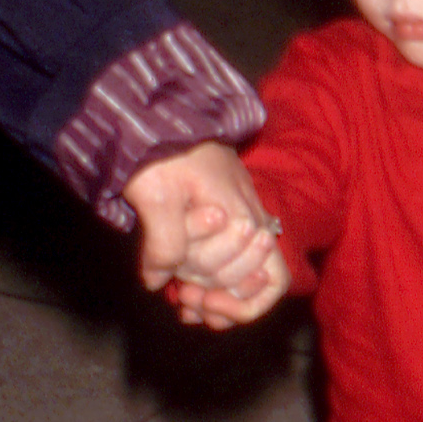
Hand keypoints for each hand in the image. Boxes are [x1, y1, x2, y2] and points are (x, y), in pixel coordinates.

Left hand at [125, 142, 292, 327]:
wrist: (159, 118)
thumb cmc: (162, 152)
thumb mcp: (156, 195)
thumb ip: (164, 242)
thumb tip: (157, 281)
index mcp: (243, 219)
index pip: (266, 282)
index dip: (234, 303)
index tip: (192, 298)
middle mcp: (250, 222)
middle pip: (243, 281)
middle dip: (211, 293)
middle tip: (178, 292)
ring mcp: (239, 220)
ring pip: (238, 276)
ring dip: (210, 293)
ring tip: (181, 299)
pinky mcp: (223, 218)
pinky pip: (228, 261)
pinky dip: (209, 285)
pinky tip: (184, 294)